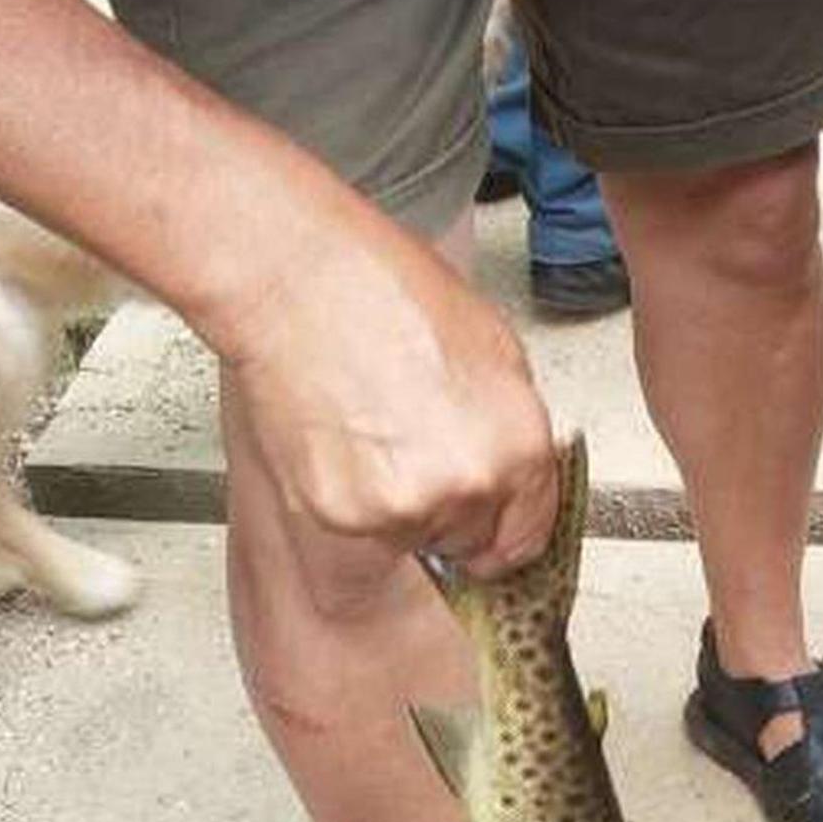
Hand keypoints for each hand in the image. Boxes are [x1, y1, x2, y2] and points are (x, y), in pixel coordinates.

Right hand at [207, 188, 557, 576]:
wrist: (296, 279)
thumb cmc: (384, 291)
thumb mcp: (493, 346)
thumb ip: (513, 426)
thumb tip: (517, 470)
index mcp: (518, 447)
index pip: (526, 537)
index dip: (506, 528)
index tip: (490, 524)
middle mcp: (467, 487)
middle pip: (470, 542)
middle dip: (452, 507)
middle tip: (419, 445)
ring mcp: (404, 508)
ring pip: (413, 538)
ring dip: (401, 504)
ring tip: (378, 431)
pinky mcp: (344, 515)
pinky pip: (362, 529)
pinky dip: (354, 498)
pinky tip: (347, 439)